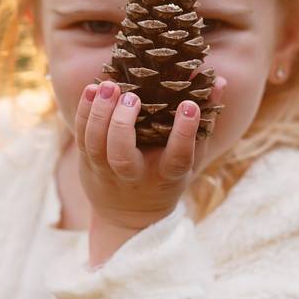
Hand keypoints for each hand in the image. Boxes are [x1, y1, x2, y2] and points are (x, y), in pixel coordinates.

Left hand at [74, 76, 226, 230]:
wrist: (128, 216)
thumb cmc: (166, 178)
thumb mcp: (192, 159)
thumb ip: (205, 123)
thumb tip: (218, 82)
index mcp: (166, 176)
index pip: (178, 157)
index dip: (184, 132)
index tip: (188, 105)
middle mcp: (134, 175)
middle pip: (120, 154)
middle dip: (121, 124)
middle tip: (132, 96)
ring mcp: (106, 170)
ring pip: (94, 144)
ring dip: (99, 112)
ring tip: (109, 85)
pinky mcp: (87, 162)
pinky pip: (80, 136)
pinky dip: (84, 111)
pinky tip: (92, 89)